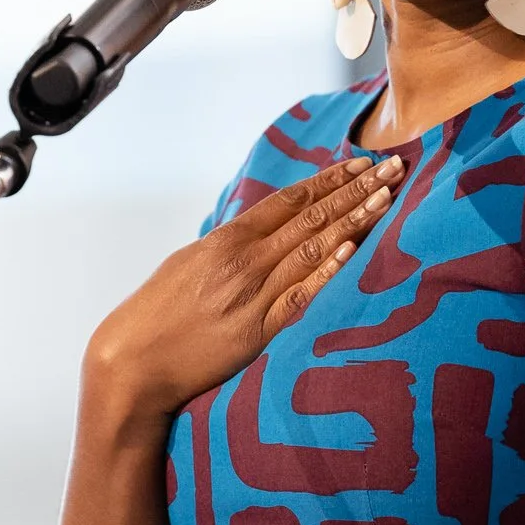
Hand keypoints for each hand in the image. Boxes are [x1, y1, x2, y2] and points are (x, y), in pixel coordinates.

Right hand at [87, 153, 403, 420]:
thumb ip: (227, 246)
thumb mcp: (188, 264)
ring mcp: (252, 296)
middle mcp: (243, 262)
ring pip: (313, 250)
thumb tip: (256, 231)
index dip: (329, 180)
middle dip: (354, 191)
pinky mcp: (258, 332)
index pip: (289, 200)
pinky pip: (300, 297)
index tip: (360, 163)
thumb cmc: (156, 313)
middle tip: (392, 169)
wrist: (133, 361)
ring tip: (386, 198)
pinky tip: (354, 250)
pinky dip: (327, 272)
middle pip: (310, 218)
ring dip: (354, 222)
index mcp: (226, 240)